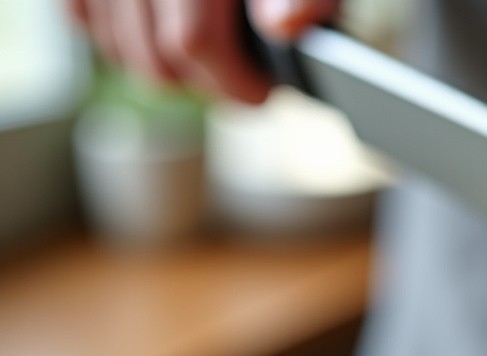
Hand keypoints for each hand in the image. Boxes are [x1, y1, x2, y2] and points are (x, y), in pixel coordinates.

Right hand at [66, 0, 338, 103]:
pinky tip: (154, 33)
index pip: (194, 41)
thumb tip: (285, 28)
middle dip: (202, 82)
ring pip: (115, 42)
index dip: (233, 80)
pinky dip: (113, 32)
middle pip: (154, 54)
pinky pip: (81, 11)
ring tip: (202, 63)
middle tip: (236, 85)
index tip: (261, 91)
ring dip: (160, 65)